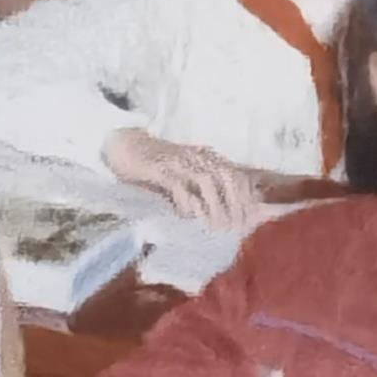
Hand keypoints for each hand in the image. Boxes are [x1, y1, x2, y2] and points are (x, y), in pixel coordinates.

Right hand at [103, 130, 265, 229]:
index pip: (238, 176)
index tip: (249, 223)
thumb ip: (205, 194)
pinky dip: (186, 202)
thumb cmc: (159, 168)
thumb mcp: (187, 179)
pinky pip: (179, 185)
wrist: (127, 147)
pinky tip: (187, 216)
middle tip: (235, 229)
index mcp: (208, 158)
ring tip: (216, 228)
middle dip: (236, 204)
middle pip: (228, 177)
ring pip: (206, 181)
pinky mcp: (160, 167)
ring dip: (215, 206)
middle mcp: (198, 157)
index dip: (247, 199)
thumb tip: (228, 218)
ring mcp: (179, 161)